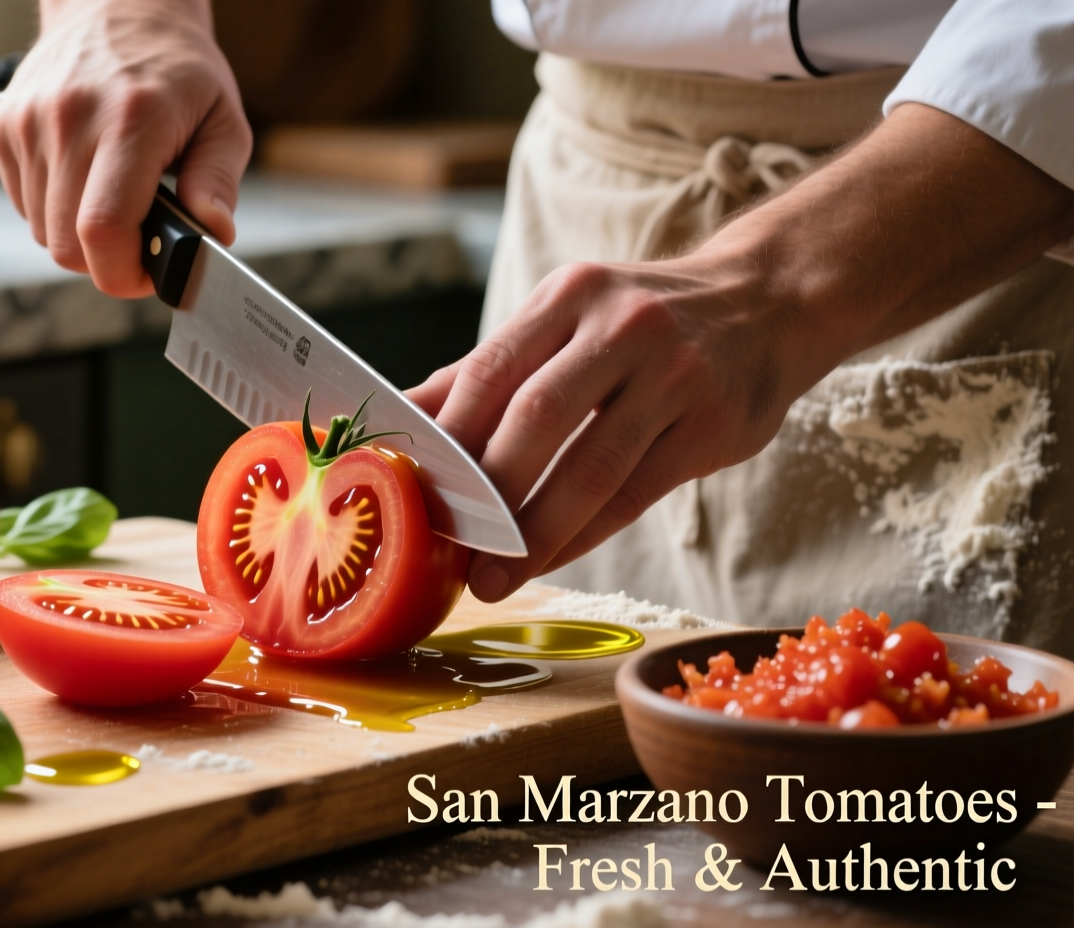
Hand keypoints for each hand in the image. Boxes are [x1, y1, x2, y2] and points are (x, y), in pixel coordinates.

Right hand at [0, 0, 250, 296]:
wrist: (117, 6)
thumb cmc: (175, 67)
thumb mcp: (223, 119)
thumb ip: (219, 182)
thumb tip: (212, 234)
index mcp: (131, 120)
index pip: (102, 229)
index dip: (123, 273)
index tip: (147, 274)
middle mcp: (71, 119)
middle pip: (66, 245)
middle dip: (106, 261)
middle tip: (138, 239)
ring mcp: (30, 122)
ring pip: (42, 232)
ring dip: (78, 235)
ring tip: (112, 198)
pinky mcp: (4, 127)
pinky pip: (24, 205)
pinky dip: (53, 209)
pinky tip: (84, 179)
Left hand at [410, 104, 1073, 602]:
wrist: (769, 301)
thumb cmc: (641, 323)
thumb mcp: (565, 317)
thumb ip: (488, 368)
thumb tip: (400, 418)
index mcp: (569, 297)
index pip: (489, 372)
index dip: (444, 442)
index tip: (408, 495)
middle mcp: (622, 327)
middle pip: (534, 419)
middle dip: (483, 494)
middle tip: (445, 546)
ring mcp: (675, 375)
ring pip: (588, 468)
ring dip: (532, 534)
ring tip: (490, 578)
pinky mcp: (712, 426)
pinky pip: (633, 494)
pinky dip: (582, 536)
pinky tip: (545, 562)